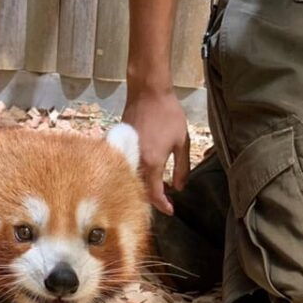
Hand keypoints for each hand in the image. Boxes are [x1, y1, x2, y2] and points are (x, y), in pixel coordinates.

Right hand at [122, 89, 189, 214]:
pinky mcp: (120, 146)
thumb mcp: (182, 142)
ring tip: (157, 188)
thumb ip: (182, 168)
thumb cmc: (168, 114)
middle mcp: (136, 162)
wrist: (147, 92)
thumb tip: (179, 187)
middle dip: (153, 200)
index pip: (155, 193)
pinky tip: (145, 174)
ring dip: (144, 188)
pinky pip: (126, 168)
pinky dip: (135, 176)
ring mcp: (126, 154)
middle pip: (141, 191)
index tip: (171, 210)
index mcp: (152, 162)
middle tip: (166, 201)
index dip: (163, 205)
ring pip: (132, 181)